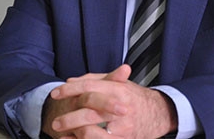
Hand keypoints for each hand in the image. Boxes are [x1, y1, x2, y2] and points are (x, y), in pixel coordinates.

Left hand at [43, 64, 176, 138]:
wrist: (159, 114)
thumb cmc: (134, 98)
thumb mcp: (118, 83)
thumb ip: (95, 80)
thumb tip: (71, 80)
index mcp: (119, 90)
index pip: (90, 88)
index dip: (70, 90)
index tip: (55, 93)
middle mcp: (121, 108)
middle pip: (89, 112)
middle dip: (69, 118)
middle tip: (55, 122)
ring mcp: (123, 127)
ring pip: (91, 133)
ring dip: (74, 133)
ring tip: (62, 132)